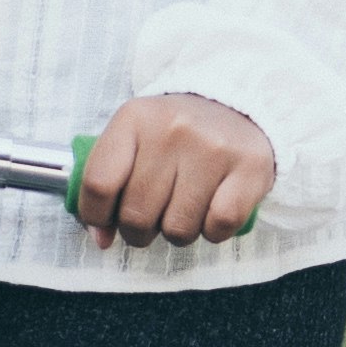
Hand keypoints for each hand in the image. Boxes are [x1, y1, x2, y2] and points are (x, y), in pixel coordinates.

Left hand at [76, 93, 274, 247]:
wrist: (238, 107)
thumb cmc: (175, 134)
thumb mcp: (133, 140)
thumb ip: (108, 184)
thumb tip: (101, 239)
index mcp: (135, 118)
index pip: (98, 184)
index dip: (96, 215)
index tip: (106, 221)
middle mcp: (172, 130)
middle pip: (136, 214)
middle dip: (138, 231)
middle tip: (150, 220)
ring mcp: (213, 149)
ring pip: (178, 228)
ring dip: (177, 233)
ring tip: (184, 212)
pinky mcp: (249, 169)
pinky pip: (218, 226)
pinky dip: (212, 232)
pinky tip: (211, 212)